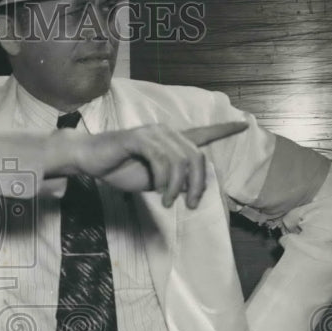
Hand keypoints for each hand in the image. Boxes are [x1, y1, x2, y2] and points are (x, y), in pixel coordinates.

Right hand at [48, 121, 248, 207]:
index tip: (243, 125)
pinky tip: (158, 192)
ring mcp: (152, 133)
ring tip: (168, 202)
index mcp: (170, 139)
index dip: (224, 130)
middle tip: (190, 205)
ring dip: (178, 187)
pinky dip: (164, 180)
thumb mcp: (152, 179)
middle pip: (197, 156)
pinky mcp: (138, 139)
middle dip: (199, 184)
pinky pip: (162, 160)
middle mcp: (165, 131)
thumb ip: (173, 180)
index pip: (202, 133)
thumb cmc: (118, 168)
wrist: (88, 159)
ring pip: (181, 161)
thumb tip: (191, 188)